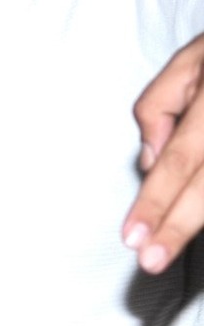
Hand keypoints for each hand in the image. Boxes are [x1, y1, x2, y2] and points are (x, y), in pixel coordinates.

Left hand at [127, 34, 203, 272]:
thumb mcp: (187, 63)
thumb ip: (158, 108)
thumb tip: (151, 161)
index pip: (179, 161)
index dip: (157, 203)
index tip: (133, 239)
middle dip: (178, 227)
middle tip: (150, 262)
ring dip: (193, 216)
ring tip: (168, 245)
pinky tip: (184, 211)